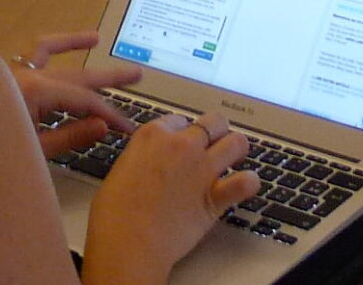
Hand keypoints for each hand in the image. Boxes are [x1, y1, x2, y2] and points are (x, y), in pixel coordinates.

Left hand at [9, 31, 141, 159]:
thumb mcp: (35, 151)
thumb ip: (69, 137)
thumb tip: (103, 125)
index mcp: (35, 92)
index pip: (84, 99)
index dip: (108, 112)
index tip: (125, 126)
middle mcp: (25, 74)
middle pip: (75, 74)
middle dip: (107, 77)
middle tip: (136, 74)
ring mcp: (11, 72)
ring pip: (47, 51)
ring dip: (74, 43)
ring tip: (96, 38)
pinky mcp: (1, 77)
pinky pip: (24, 55)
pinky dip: (43, 47)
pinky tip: (57, 42)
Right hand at [85, 113, 257, 281]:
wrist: (127, 243)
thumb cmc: (114, 215)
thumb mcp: (120, 170)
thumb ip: (143, 158)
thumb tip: (150, 162)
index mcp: (153, 135)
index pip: (180, 119)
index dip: (183, 132)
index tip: (181, 142)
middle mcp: (181, 146)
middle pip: (214, 121)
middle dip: (215, 132)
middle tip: (212, 145)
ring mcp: (201, 169)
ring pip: (237, 141)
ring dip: (236, 150)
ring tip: (232, 159)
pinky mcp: (215, 196)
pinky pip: (246, 181)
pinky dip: (249, 183)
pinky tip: (242, 186)